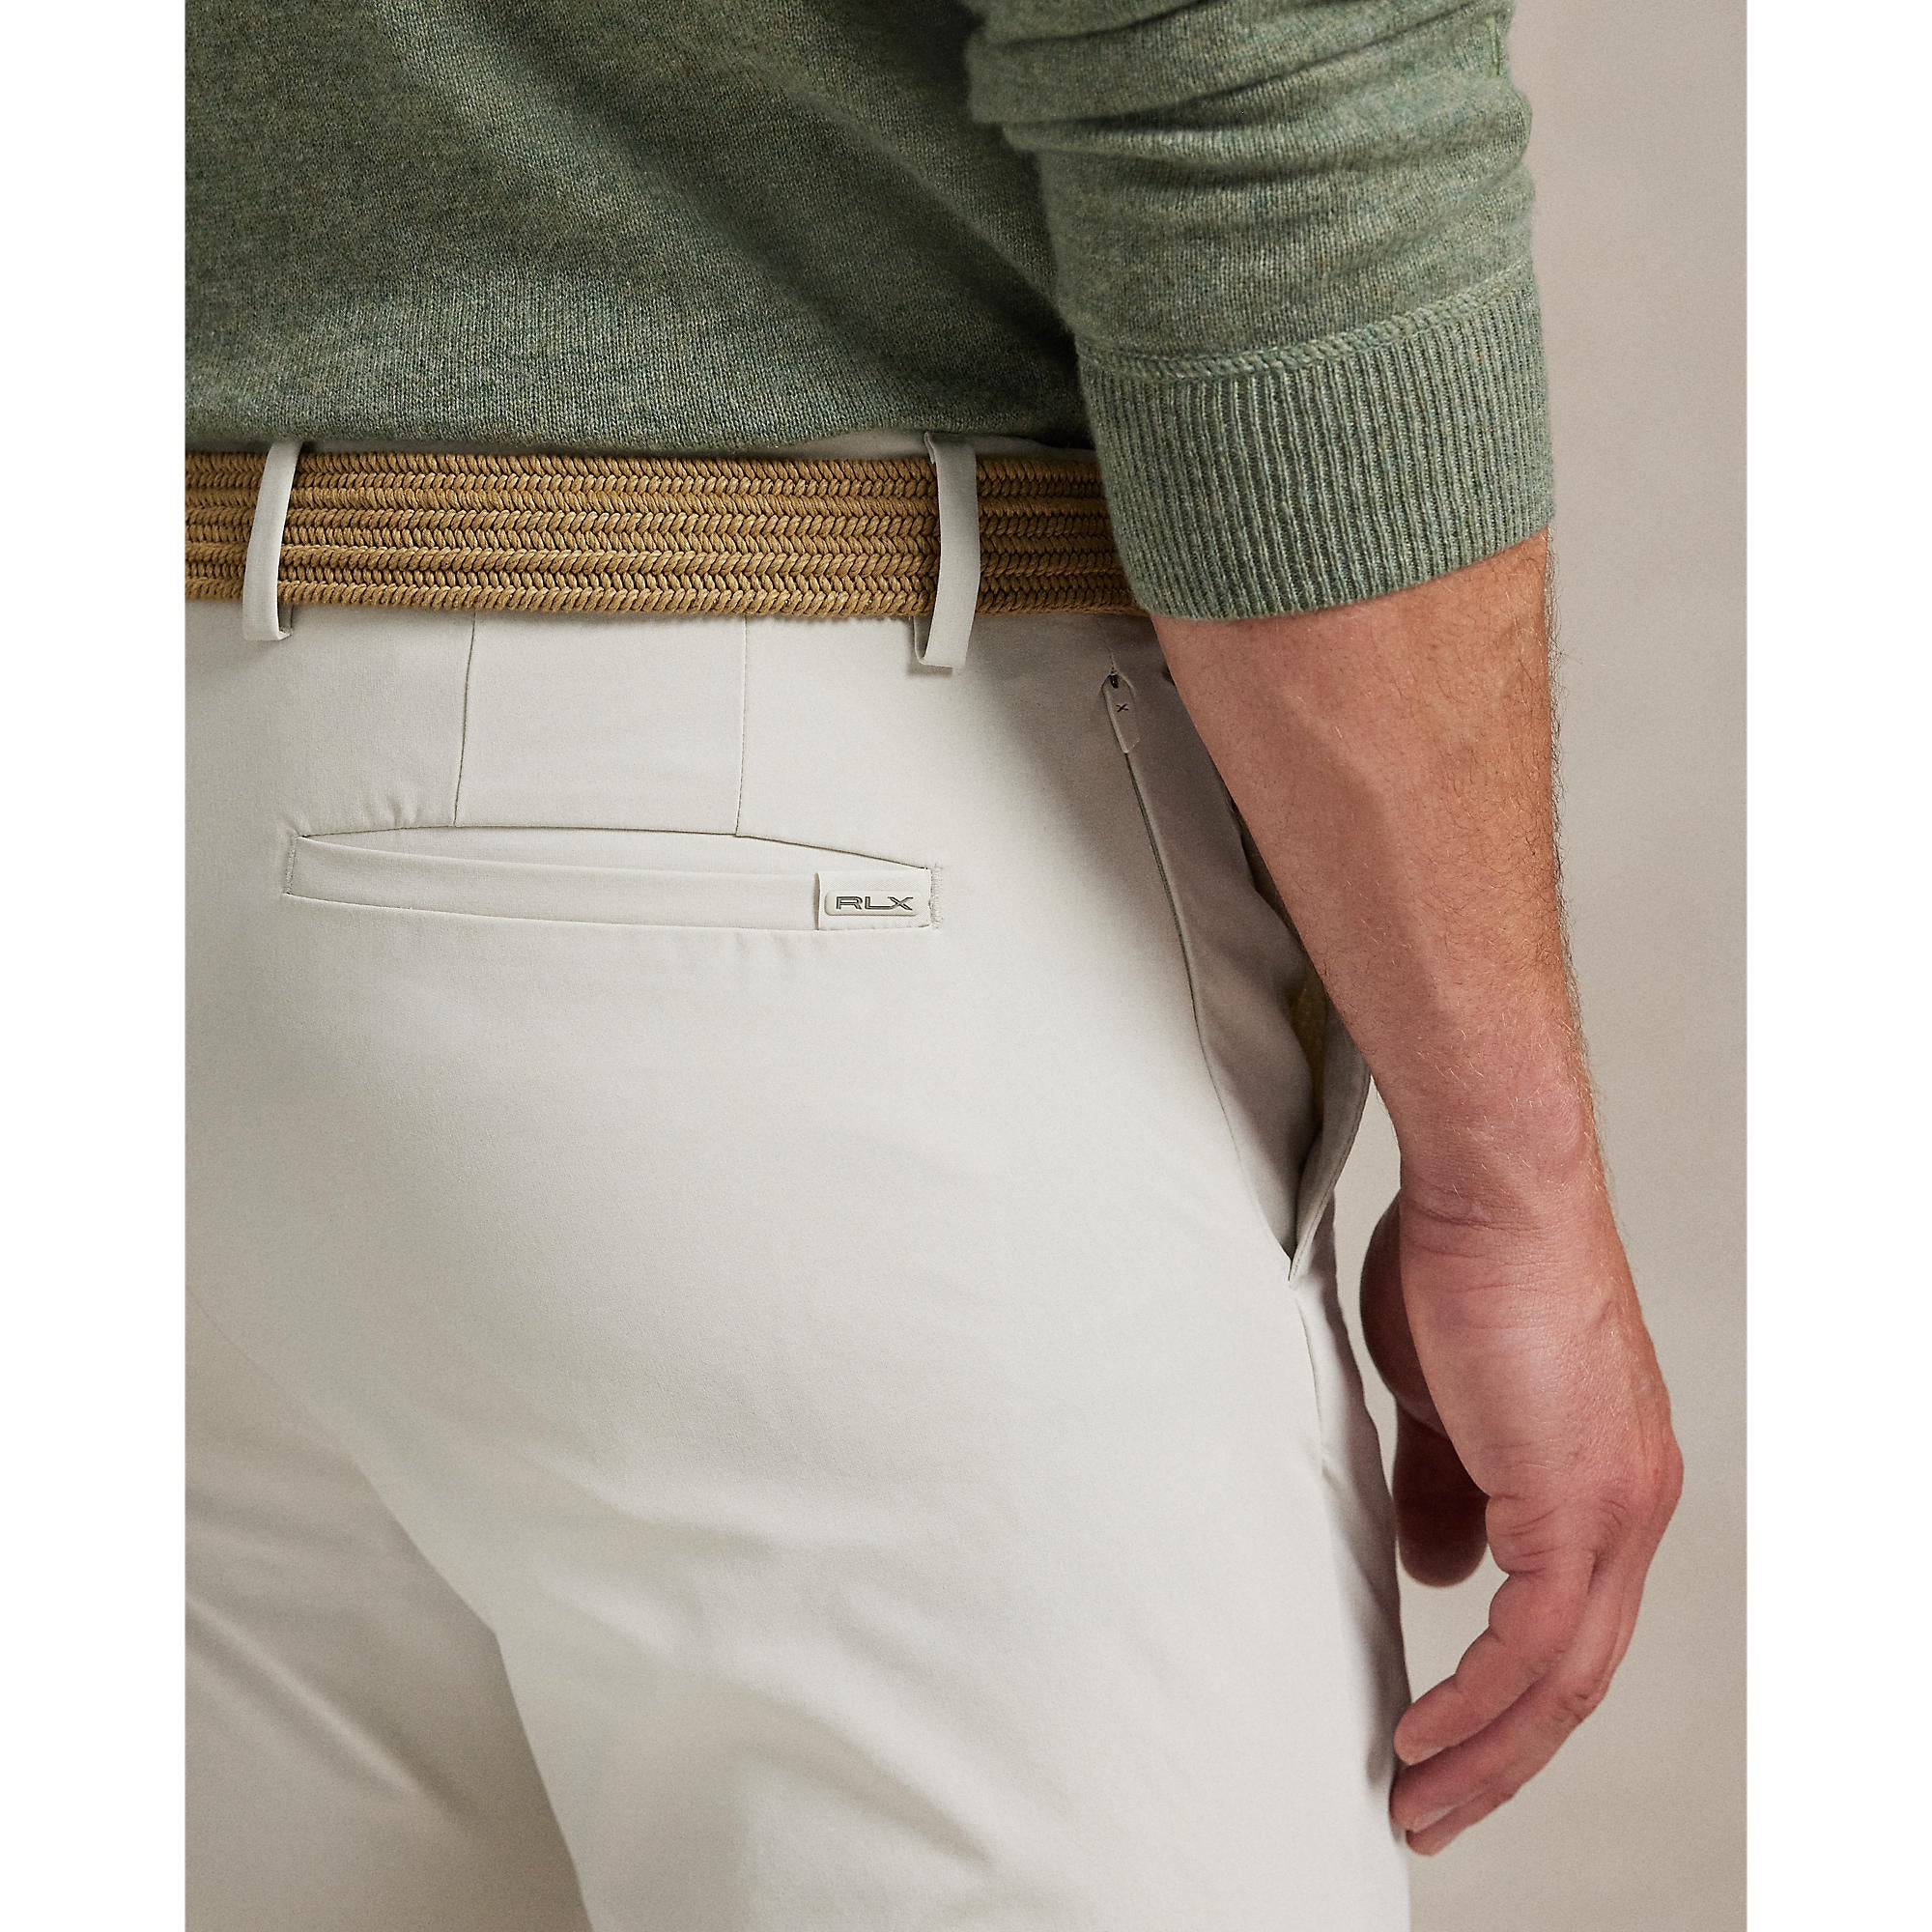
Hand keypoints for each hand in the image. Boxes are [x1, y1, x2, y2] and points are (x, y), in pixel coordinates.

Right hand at [1359, 1171, 1681, 1853]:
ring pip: (1565, 1677)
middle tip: (1430, 1808)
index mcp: (1603, 1479)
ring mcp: (1615, 1506)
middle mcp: (1630, 1505)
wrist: (1496, 1189)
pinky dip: (1480, 1700)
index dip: (1506, 1699)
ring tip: (1415, 1794)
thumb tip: (1439, 1571)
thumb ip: (1444, 1485)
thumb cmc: (1465, 1264)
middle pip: (1578, 1676)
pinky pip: (1535, 1641)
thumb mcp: (1440, 1397)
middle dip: (1500, 1759)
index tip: (1442, 1742)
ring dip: (1486, 1751)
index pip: (1568, 1623)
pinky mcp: (1580, 1500)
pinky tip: (1426, 1731)